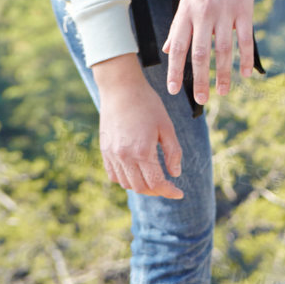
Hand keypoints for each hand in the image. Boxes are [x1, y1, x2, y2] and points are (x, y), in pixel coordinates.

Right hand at [91, 55, 183, 198]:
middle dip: (157, 190)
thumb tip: (176, 174)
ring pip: (126, 184)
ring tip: (155, 180)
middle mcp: (124, 157)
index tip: (179, 194)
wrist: (121, 90)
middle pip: (141, 187)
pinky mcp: (104, 151)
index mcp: (142, 151)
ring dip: (141, 186)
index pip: (156, 183)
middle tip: (169, 186)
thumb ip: (173, 152)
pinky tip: (137, 173)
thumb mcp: (167, 127)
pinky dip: (126, 179)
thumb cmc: (148, 105)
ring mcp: (112, 155)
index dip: (169, 191)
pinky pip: (114, 175)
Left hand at [165, 0, 272, 103]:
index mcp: (186, 12)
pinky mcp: (245, 10)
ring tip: (223, 92)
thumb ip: (179, 26)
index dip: (176, 70)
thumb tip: (170, 50)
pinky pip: (245, 38)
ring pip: (224, 49)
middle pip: (201, 53)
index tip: (174, 90)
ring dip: (224, 73)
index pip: (179, 47)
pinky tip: (245, 74)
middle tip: (201, 99)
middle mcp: (204, 14)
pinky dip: (245, 58)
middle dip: (200, 79)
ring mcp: (225, 12)